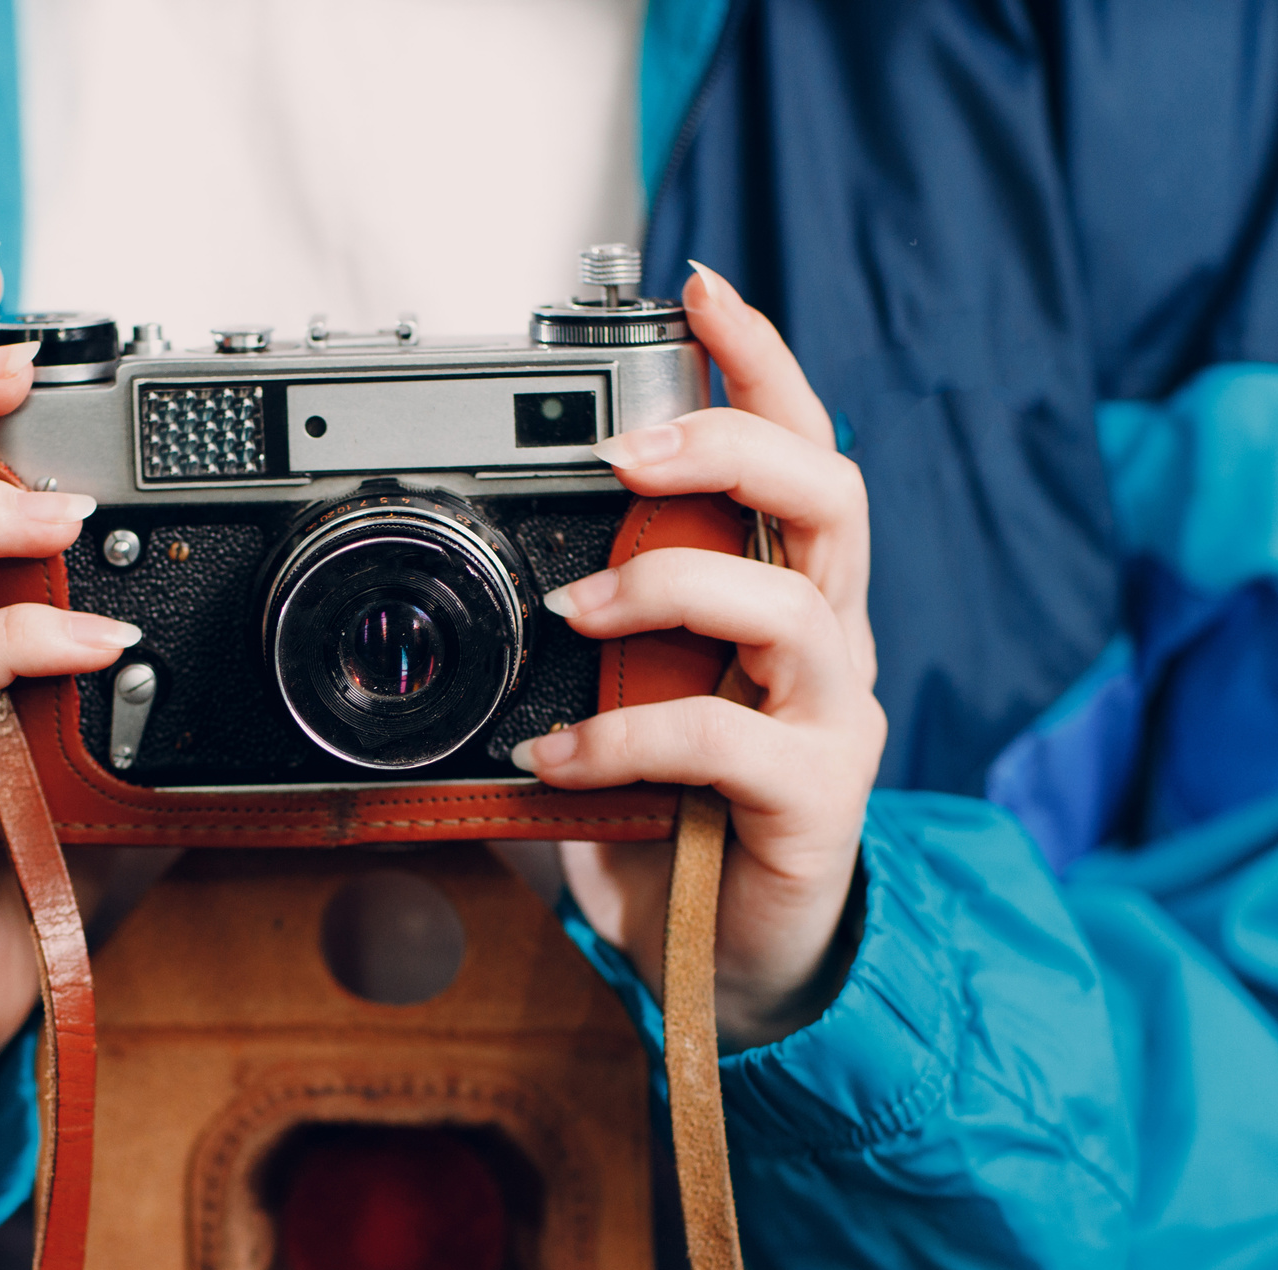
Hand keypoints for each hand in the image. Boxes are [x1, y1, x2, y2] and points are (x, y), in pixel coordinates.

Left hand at [512, 264, 883, 1051]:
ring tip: (577, 608)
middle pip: (829, 494)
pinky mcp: (814, 801)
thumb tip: (446, 610)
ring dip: (668, 587)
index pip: (799, 449)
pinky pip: (723, 742)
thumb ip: (562, 655)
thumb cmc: (676, 826)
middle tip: (629, 452)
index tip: (698, 290)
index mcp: (785, 596)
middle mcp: (826, 643)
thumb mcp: (610, 712)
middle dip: (731, 444)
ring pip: (790, 606)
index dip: (761, 363)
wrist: (730, 971)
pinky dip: (624, 738)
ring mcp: (831, 720)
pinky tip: (555, 758)